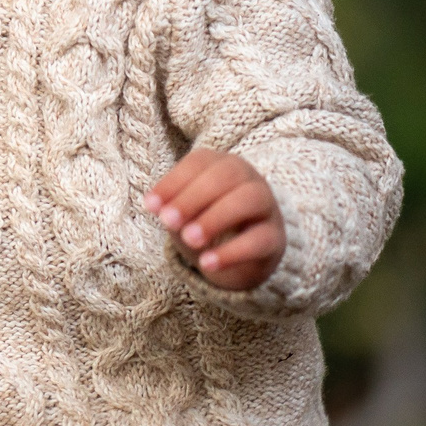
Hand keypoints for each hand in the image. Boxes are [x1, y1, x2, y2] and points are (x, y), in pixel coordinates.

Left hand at [144, 149, 285, 290]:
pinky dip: (232, 252)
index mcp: (222, 165)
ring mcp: (266, 206)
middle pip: (226, 175)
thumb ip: (172, 208)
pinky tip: (207, 263)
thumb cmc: (205, 222)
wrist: (240, 255)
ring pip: (248, 200)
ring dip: (215, 218)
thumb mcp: (184, 214)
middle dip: (193, 197)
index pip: (200, 162)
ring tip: (189, 239)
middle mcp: (248, 179)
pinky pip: (259, 240)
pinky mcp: (276, 238)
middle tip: (167, 221)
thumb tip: (157, 207)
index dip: (174, 182)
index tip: (149, 206)